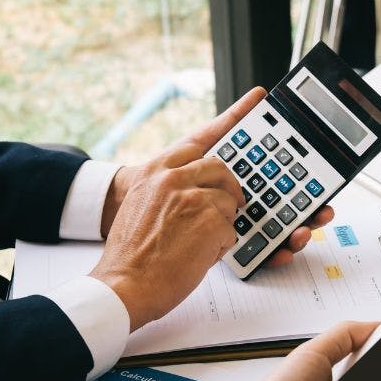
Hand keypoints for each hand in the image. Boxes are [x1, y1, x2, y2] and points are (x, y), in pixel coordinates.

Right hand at [98, 90, 334, 274]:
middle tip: (225, 208)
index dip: (234, 115)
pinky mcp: (209, 219)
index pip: (200, 136)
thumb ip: (169, 188)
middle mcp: (173, 176)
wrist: (124, 283)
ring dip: (220, 224)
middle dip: (228, 191)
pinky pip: (232, 229)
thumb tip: (199, 189)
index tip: (257, 97)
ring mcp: (192, 195)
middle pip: (222, 169)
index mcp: (156, 169)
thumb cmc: (132, 253)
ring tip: (196, 242)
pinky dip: (220, 246)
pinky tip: (196, 255)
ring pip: (229, 201)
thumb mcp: (143, 205)